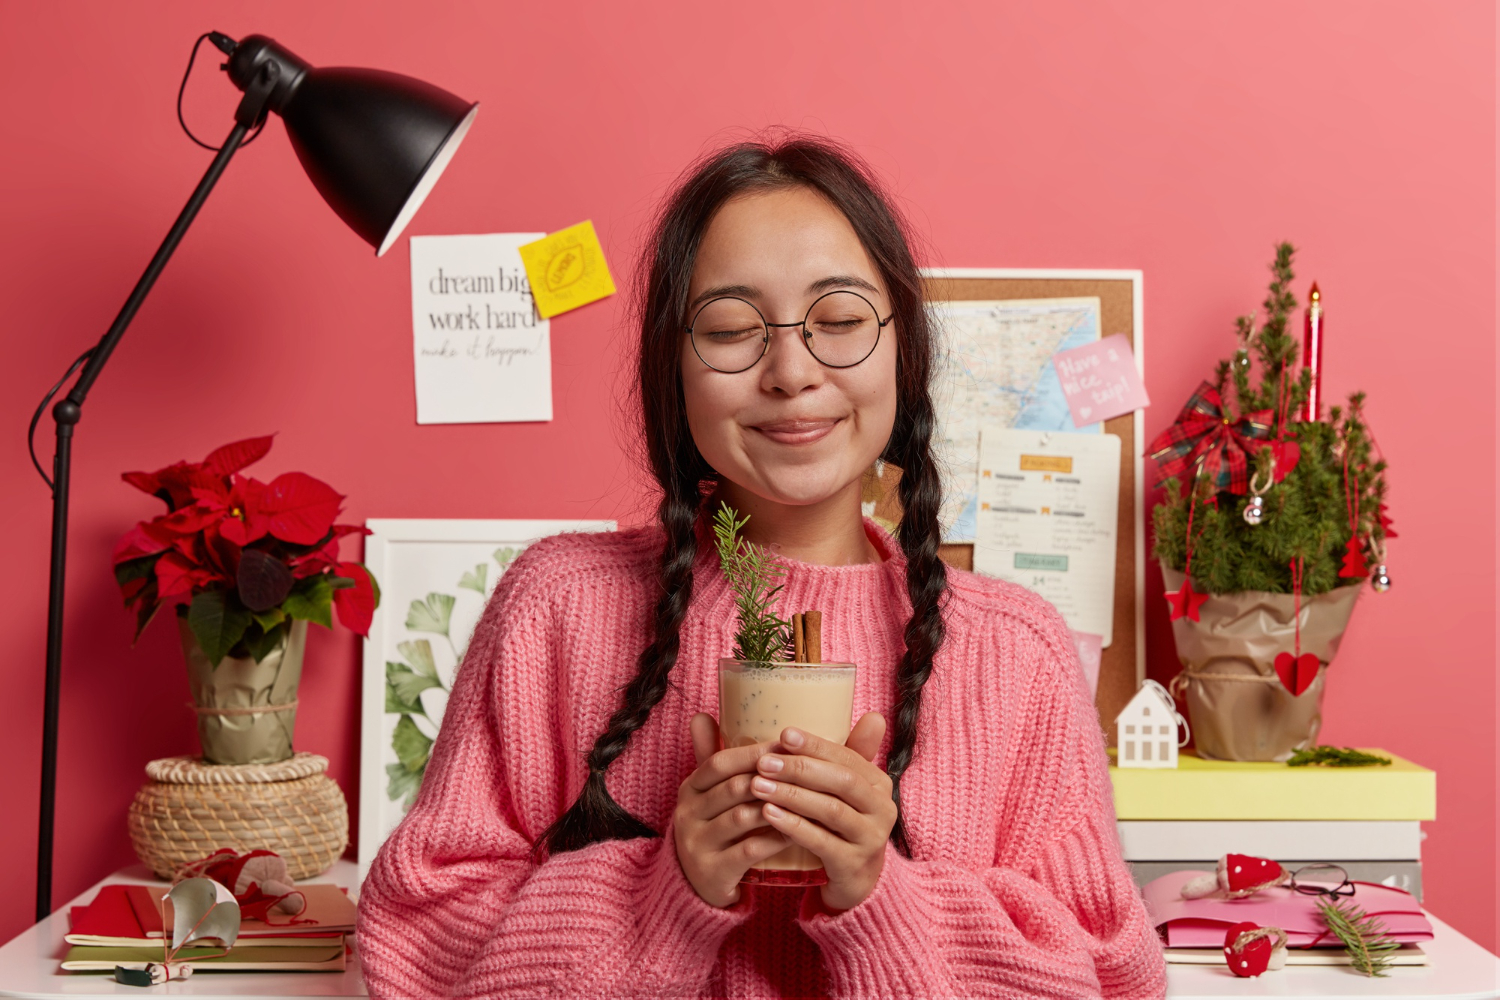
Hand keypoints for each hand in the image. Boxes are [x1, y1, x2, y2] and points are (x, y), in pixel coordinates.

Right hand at [673, 712, 790, 907]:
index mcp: (689, 788)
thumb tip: (701, 713)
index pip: (720, 762)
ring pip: (742, 818)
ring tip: (809, 800)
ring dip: (778, 807)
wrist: (695, 886)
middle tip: (807, 772)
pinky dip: (775, 838)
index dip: (754, 752)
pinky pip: (748, 851)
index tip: (788, 745)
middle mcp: (687, 813)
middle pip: (734, 787)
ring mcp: (696, 844)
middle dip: (772, 778)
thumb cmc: (714, 829)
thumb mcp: (708, 794)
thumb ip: (711, 756)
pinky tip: (798, 832)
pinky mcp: (711, 871)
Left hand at [750, 713, 895, 911]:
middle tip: (764, 762)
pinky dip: (794, 826)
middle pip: (840, 781)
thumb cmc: (841, 824)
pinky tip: (769, 815)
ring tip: (758, 785)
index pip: (848, 757)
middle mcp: (882, 809)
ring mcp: (870, 839)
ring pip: (830, 810)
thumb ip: (845, 755)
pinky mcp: (853, 865)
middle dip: (800, 768)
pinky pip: (822, 842)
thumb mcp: (844, 790)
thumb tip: (872, 715)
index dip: (816, 745)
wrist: (854, 879)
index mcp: (878, 784)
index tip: (783, 734)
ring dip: (792, 795)